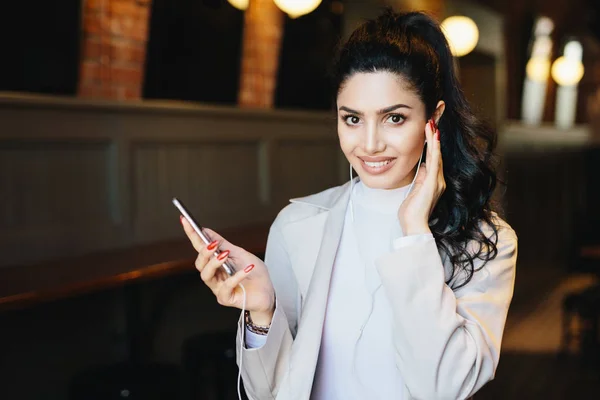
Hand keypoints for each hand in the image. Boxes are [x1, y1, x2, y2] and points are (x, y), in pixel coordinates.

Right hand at [181, 217, 275, 324]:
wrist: (268, 292)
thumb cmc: (254, 274)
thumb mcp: (240, 254)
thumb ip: (224, 244)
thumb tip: (206, 231)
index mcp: (215, 263)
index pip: (200, 248)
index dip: (191, 234)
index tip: (185, 220)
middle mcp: (214, 276)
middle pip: (200, 264)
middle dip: (204, 253)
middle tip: (212, 244)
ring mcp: (218, 288)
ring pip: (206, 275)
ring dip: (214, 263)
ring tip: (225, 255)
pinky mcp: (226, 298)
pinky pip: (226, 287)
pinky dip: (236, 276)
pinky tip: (247, 269)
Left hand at [398, 119, 445, 235]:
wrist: (414, 226)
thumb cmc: (412, 212)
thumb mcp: (414, 191)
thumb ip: (419, 179)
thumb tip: (420, 168)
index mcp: (433, 182)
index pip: (433, 158)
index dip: (432, 143)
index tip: (429, 129)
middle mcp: (438, 180)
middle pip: (437, 153)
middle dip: (434, 137)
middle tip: (432, 120)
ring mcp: (437, 181)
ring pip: (436, 155)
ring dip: (433, 138)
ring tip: (431, 123)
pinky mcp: (433, 184)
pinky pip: (435, 162)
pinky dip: (434, 148)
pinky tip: (433, 137)